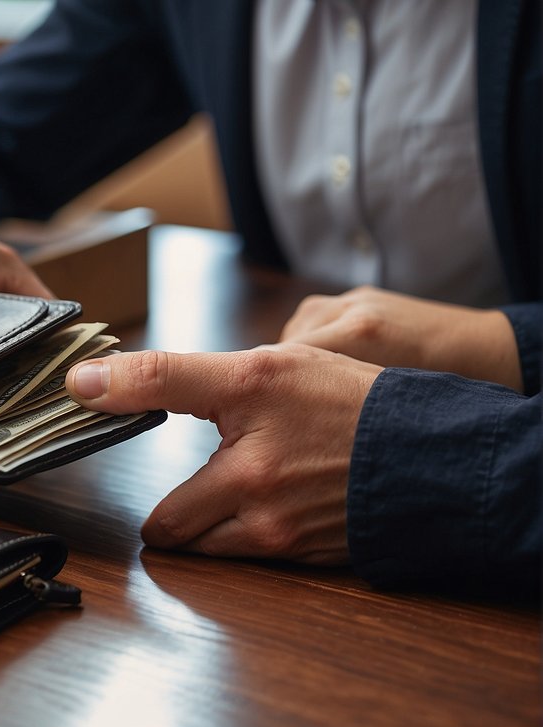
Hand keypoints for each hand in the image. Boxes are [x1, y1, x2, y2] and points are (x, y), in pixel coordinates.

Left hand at [66, 344, 381, 564]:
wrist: (436, 451)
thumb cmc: (348, 403)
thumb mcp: (257, 370)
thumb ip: (165, 376)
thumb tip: (83, 381)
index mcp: (242, 473)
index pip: (162, 496)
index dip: (130, 469)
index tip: (103, 440)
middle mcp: (262, 515)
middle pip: (179, 535)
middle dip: (172, 515)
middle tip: (183, 484)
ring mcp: (288, 544)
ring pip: (214, 547)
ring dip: (209, 525)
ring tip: (231, 488)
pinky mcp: (310, 560)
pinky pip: (253, 554)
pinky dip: (248, 532)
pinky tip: (270, 500)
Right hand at [280, 285, 522, 391]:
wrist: (481, 352)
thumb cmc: (438, 392)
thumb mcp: (380, 405)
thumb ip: (332, 398)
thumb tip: (288, 407)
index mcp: (361, 334)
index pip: (286, 358)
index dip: (272, 387)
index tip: (266, 410)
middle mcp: (352, 309)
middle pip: (283, 344)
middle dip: (278, 375)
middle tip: (281, 406)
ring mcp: (354, 299)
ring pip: (293, 330)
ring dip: (291, 357)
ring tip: (306, 386)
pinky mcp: (359, 296)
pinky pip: (313, 319)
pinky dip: (309, 341)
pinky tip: (324, 364)